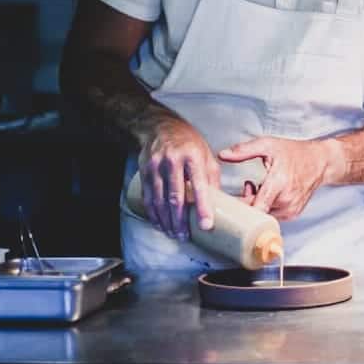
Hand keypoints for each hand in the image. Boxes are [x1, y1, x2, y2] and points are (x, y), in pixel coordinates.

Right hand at [137, 117, 219, 240]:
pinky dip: (153, 213)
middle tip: (184, 237)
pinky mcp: (144, 170)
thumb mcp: (206, 154)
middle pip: (176, 197)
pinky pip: (148, 197)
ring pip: (160, 200)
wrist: (160, 126)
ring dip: (166, 220)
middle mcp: (173, 160)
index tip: (206, 225)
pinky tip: (159, 223)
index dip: (202, 207)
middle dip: (180, 220)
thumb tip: (219, 203)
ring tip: (173, 234)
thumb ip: (212, 178)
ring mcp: (156, 165)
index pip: (199, 185)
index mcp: (193, 155)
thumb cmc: (188, 142)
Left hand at [220, 136, 338, 220]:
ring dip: (255, 204)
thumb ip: (244, 150)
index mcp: (279, 183)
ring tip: (256, 187)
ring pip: (262, 215)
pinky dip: (265, 207)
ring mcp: (290, 209)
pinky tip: (266, 194)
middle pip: (255, 211)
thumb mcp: (269, 145)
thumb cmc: (296, 153)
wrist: (321, 162)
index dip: (238, 206)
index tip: (228, 201)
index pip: (254, 207)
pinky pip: (271, 215)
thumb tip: (223, 155)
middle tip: (244, 186)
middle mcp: (286, 200)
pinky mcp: (292, 214)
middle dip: (244, 201)